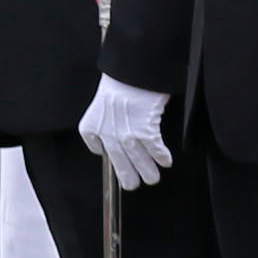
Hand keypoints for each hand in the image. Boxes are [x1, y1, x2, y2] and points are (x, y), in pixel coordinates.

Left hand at [78, 77, 172, 192]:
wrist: (131, 72)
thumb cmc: (120, 81)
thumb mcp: (102, 102)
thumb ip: (106, 120)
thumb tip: (118, 131)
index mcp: (91, 127)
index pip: (98, 149)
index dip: (110, 157)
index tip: (118, 163)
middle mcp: (106, 135)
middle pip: (119, 162)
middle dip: (128, 176)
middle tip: (133, 185)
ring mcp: (126, 135)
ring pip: (138, 160)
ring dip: (148, 171)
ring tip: (153, 179)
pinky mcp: (144, 131)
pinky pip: (154, 150)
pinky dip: (161, 157)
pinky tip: (165, 161)